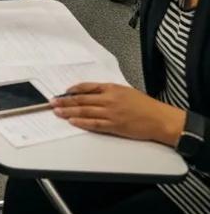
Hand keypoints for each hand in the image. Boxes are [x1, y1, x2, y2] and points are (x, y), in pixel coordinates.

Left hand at [52, 83, 184, 145]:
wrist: (160, 119)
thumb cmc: (145, 105)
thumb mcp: (125, 91)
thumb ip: (108, 91)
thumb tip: (91, 94)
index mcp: (111, 88)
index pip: (86, 87)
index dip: (72, 90)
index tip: (63, 92)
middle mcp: (109, 99)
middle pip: (82, 99)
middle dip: (65, 101)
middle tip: (52, 102)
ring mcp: (111, 113)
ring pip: (85, 111)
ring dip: (69, 111)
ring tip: (57, 112)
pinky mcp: (115, 126)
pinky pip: (94, 124)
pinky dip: (82, 122)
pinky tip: (72, 121)